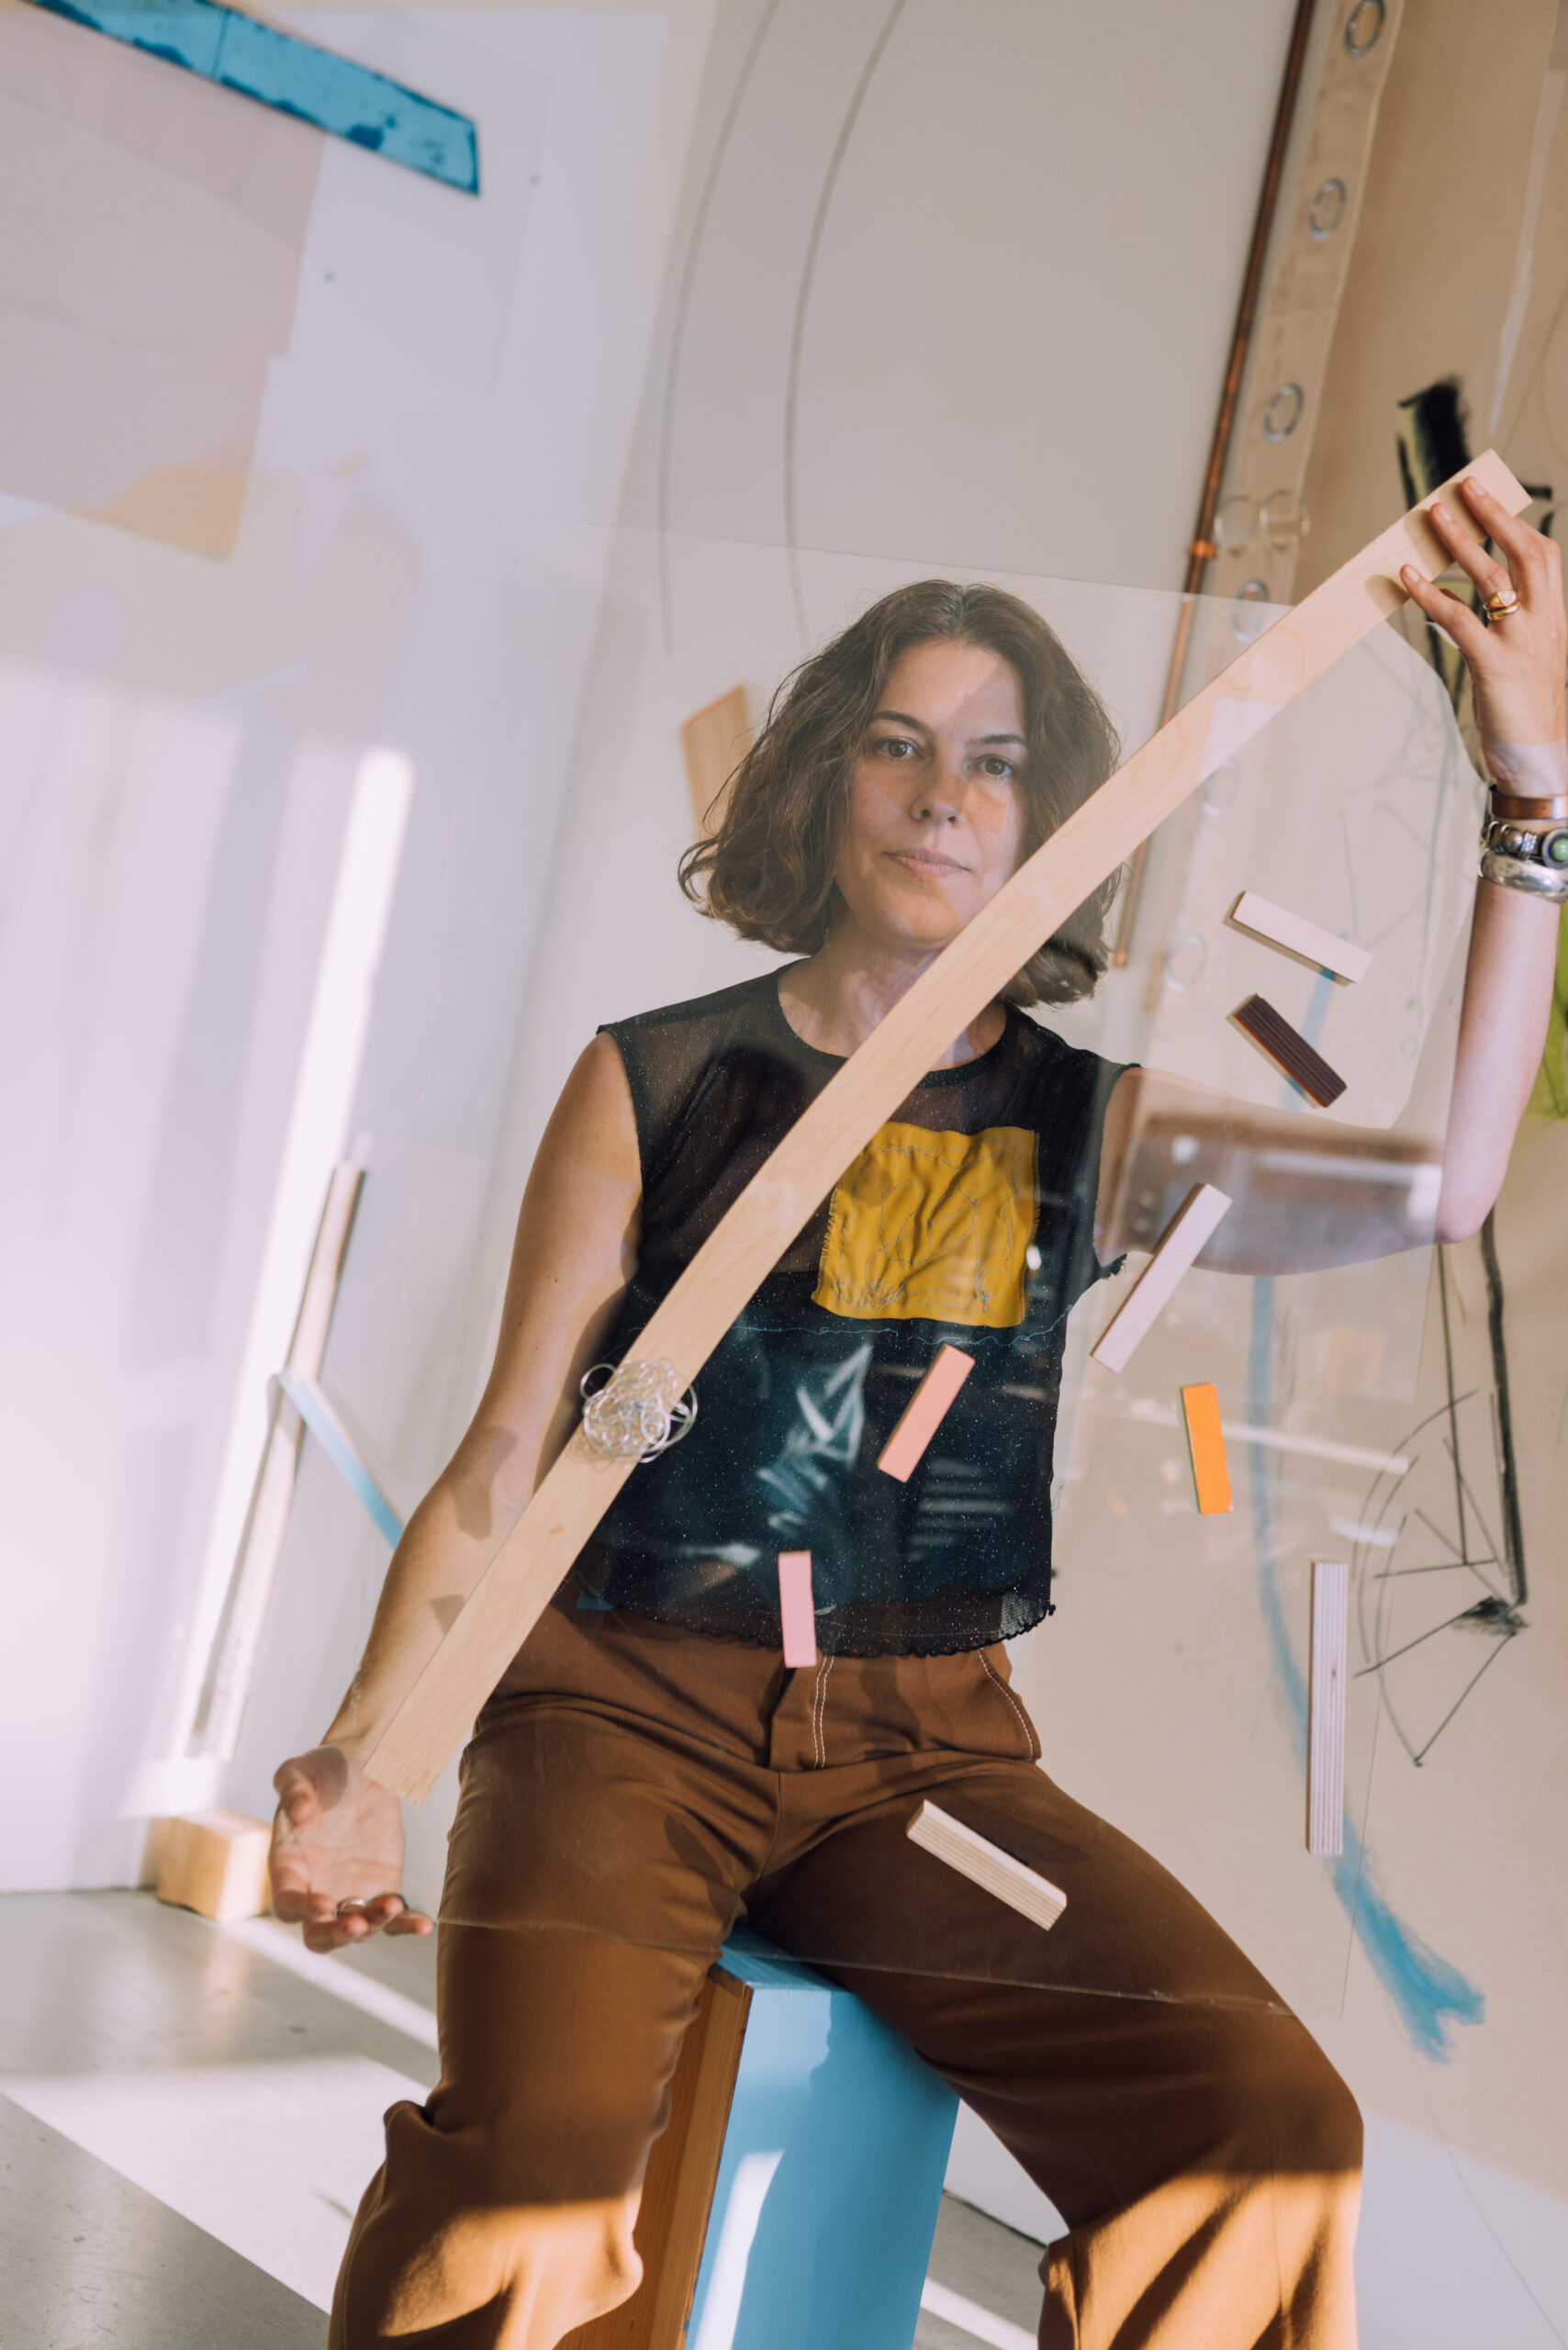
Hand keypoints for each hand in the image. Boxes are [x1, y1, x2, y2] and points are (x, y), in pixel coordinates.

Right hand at [270, 1746, 432, 1953]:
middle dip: (336, 1936)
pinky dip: (406, 1925)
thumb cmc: (321, 1771)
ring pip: (358, 1928)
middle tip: (357, 1924)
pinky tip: (424, 1925)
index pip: (287, 1904)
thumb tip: (300, 1811)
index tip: (324, 1903)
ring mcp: (350, 1893)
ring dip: (374, 1924)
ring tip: (394, 1905)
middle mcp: (316, 1889)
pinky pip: (393, 1918)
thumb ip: (292, 1789)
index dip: (302, 1909)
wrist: (360, 1768)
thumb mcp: (299, 1770)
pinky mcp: (381, 1888)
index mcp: (289, 1868)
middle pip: (319, 1935)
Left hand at [1401, 477, 1567, 783]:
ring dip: (1458, 543)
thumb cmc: (1527, 709)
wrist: (1539, 757)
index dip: (1516, 524)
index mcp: (1555, 617)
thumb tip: (1487, 600)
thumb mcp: (1531, 658)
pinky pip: (1459, 620)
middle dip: (1493, 515)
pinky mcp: (1496, 666)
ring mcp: (1522, 642)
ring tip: (1430, 519)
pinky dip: (1431, 594)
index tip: (1490, 500)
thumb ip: (1516, 625)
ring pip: (1490, 578)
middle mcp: (1544, 622)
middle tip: (1462, 488)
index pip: (1543, 556)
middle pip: (1522, 552)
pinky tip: (1408, 577)